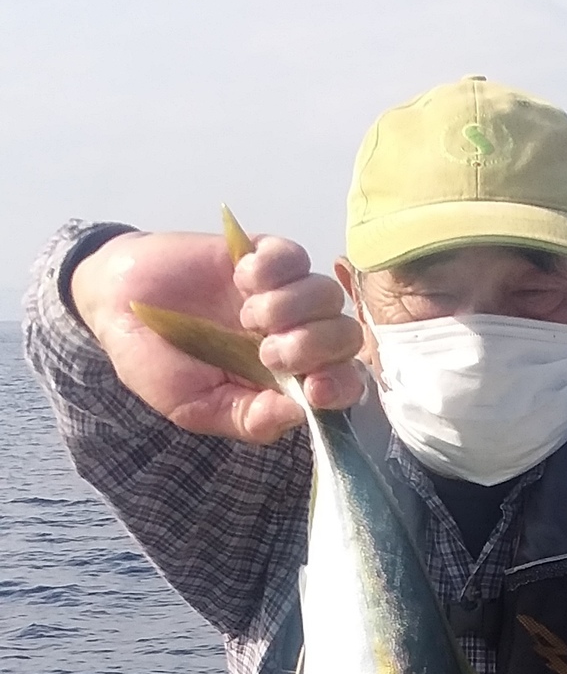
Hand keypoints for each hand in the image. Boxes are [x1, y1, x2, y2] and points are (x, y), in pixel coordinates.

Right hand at [70, 231, 365, 441]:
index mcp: (284, 381)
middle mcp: (293, 337)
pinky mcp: (263, 255)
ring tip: (246, 313)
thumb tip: (298, 416)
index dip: (341, 385)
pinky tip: (240, 277)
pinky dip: (273, 267)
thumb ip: (247, 418)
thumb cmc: (156, 361)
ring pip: (326, 295)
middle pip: (344, 337)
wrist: (115, 303)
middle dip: (313, 345)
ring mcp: (282, 295)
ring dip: (290, 306)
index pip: (342, 384)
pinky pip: (295, 255)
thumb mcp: (194, 406)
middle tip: (265, 348)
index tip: (314, 387)